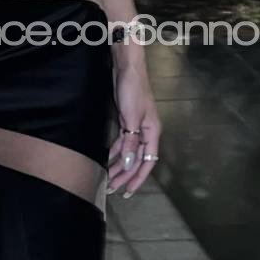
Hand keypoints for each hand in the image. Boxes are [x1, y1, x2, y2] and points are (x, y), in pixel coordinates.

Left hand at [107, 62, 160, 197]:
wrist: (127, 68)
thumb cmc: (133, 90)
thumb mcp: (131, 117)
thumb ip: (130, 141)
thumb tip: (128, 164)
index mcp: (152, 133)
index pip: (147, 162)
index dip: (137, 179)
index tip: (127, 192)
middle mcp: (146, 133)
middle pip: (136, 160)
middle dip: (124, 175)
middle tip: (111, 189)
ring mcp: (136, 127)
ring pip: (128, 152)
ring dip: (118, 165)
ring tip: (107, 178)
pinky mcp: (126, 121)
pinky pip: (122, 142)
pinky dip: (115, 152)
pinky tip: (107, 159)